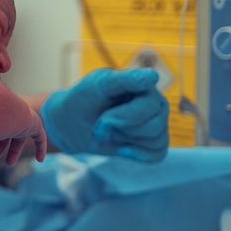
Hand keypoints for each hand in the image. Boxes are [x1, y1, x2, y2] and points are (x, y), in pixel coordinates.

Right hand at [0, 109, 46, 164]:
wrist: (4, 111)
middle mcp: (9, 116)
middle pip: (6, 133)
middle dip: (1, 145)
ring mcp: (23, 120)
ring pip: (20, 139)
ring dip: (15, 152)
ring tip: (9, 164)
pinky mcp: (35, 124)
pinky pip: (40, 137)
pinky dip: (40, 148)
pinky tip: (40, 160)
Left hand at [39, 68, 168, 160]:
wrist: (72, 123)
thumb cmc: (84, 98)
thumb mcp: (98, 84)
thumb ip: (125, 80)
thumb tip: (153, 76)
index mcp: (145, 86)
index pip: (149, 105)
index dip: (125, 116)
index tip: (104, 116)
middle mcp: (155, 103)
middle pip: (155, 124)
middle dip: (121, 128)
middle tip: (102, 123)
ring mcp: (156, 123)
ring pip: (156, 140)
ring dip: (126, 140)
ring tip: (111, 131)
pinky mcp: (151, 142)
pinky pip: (158, 154)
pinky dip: (138, 155)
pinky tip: (122, 149)